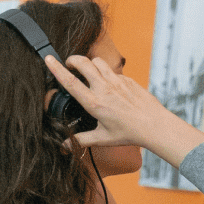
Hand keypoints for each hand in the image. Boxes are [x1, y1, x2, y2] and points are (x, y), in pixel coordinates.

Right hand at [44, 54, 203, 169]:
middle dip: (72, 59)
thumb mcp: (103, 138)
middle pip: (83, 63)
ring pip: (97, 61)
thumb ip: (81, 140)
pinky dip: (105, 72)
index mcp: (94, 103)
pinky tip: (107, 84)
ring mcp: (116, 82)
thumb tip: (65, 145)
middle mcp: (104, 89)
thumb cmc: (130, 132)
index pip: (70, 82)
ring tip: (86, 70)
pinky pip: (112, 70)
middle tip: (69, 65)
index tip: (48, 59)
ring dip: (89, 62)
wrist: (154, 125)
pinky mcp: (127, 80)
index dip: (57, 69)